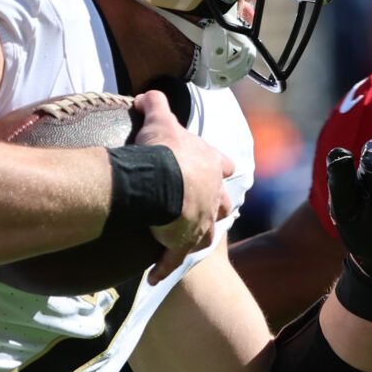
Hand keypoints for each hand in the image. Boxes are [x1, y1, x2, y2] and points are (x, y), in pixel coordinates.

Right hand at [133, 88, 232, 281]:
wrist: (161, 179)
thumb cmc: (164, 150)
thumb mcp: (161, 120)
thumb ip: (156, 105)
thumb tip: (146, 94)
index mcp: (211, 165)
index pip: (224, 165)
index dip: (221, 168)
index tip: (219, 170)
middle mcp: (213, 195)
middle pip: (223, 205)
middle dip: (217, 207)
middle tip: (204, 210)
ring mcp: (202, 222)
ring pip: (207, 235)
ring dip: (197, 238)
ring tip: (185, 243)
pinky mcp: (184, 243)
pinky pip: (174, 259)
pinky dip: (165, 267)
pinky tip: (154, 276)